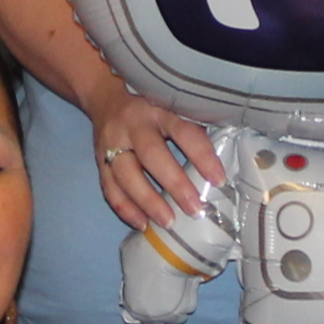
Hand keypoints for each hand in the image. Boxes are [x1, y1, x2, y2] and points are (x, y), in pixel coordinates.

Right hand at [89, 95, 226, 234]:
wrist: (106, 100)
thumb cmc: (152, 108)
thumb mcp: (173, 107)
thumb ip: (193, 129)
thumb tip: (225, 159)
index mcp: (159, 109)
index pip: (184, 131)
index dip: (202, 156)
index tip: (218, 180)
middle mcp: (133, 125)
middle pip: (152, 154)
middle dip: (174, 184)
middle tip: (194, 208)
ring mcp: (112, 143)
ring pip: (126, 175)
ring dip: (148, 202)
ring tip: (168, 222)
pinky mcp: (99, 160)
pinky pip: (109, 188)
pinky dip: (125, 208)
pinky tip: (142, 223)